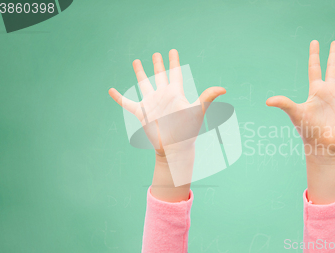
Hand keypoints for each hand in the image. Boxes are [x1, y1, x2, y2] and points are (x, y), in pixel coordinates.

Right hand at [108, 50, 225, 156]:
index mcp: (175, 93)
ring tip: (136, 61)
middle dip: (158, 64)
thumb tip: (224, 89)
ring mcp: (151, 104)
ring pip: (144, 84)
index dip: (174, 62)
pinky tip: (111, 90)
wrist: (174, 148)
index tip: (173, 51)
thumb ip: (208, 97)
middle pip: (160, 75)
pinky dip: (118, 97)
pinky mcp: (141, 113)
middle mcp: (163, 96)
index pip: (175, 73)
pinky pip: (127, 103)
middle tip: (157, 54)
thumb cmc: (188, 131)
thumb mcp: (197, 111)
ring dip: (140, 73)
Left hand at [266, 40, 334, 156]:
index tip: (314, 42)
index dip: (315, 55)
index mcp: (315, 90)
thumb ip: (284, 103)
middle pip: (331, 68)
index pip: (314, 68)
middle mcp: (328, 91)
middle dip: (333, 55)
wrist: (322, 144)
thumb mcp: (295, 113)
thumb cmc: (308, 130)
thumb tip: (267, 101)